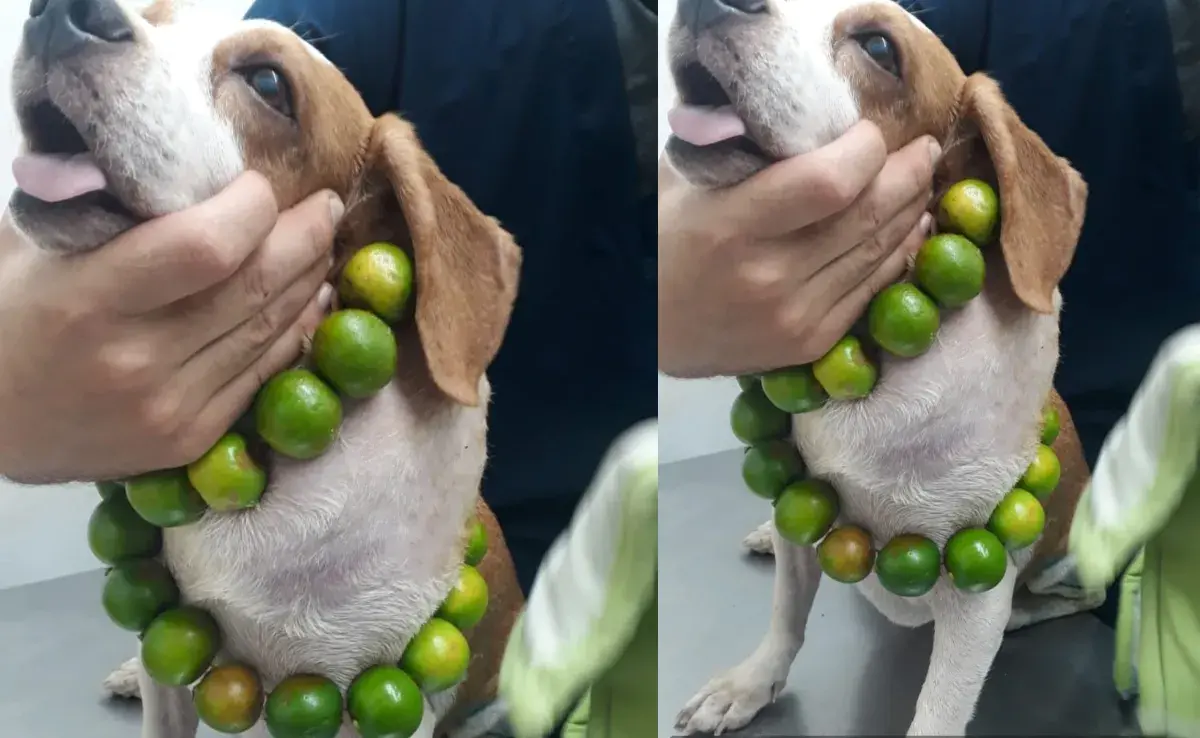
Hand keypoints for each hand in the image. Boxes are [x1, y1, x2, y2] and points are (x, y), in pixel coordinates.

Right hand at [0, 172, 342, 483]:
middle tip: (326, 205)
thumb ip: (107, 207)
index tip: (260, 185)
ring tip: (325, 243)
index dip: (252, 208)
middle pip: (254, 286)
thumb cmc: (13, 315)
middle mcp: (136, 359)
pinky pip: (265, 374)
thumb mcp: (38, 248)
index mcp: (90, 299)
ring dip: (311, 280)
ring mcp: (169, 407)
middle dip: (305, 236)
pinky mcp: (191, 439)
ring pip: (270, 330)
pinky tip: (313, 299)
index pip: (207, 246)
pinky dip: (298, 330)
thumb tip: (191, 160)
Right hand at [658, 121, 940, 376]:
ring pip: (880, 252)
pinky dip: (899, 254)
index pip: (831, 181)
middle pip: (868, 214)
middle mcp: (770, 275)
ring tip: (922, 181)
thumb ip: (736, 149)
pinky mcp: (810, 342)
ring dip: (912, 210)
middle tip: (922, 146)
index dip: (866, 149)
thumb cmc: (665, 246)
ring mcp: (794, 315)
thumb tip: (794, 110)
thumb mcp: (684, 186)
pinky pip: (872, 290)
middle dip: (907, 172)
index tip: (869, 131)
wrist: (649, 332)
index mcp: (733, 227)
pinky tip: (909, 228)